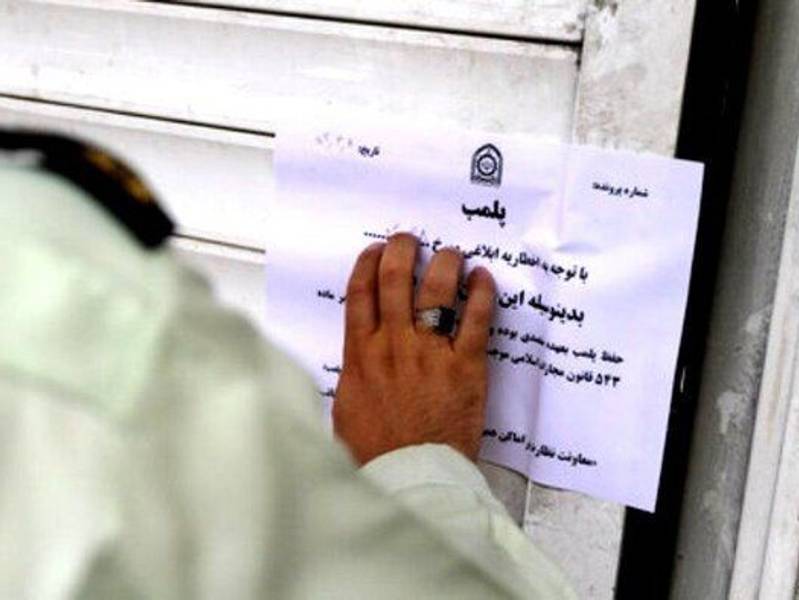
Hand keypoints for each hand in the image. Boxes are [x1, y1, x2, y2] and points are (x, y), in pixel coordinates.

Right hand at [333, 233, 495, 464]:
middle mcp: (394, 344)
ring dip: (443, 262)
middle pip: (394, 278)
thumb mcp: (346, 406)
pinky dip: (481, 292)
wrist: (411, 474)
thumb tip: (358, 358)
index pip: (360, 291)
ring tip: (450, 253)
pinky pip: (475, 317)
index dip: (368, 262)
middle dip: (402, 248)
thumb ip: (353, 373)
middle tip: (410, 239)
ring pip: (436, 289)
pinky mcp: (465, 365)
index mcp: (361, 353)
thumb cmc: (378, 449)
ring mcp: (430, 351)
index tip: (376, 251)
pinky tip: (482, 278)